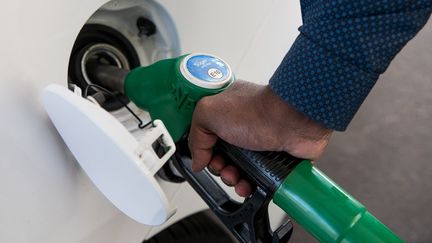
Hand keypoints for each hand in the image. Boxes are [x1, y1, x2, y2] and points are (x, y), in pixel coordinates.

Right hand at [188, 80, 331, 196]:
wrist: (293, 122)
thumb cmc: (258, 110)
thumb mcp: (209, 112)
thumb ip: (196, 135)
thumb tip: (197, 160)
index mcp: (226, 112)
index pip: (207, 136)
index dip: (204, 150)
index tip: (205, 157)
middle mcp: (242, 127)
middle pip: (222, 156)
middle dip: (219, 168)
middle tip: (223, 168)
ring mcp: (258, 144)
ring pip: (238, 170)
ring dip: (233, 180)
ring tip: (237, 179)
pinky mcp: (273, 159)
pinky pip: (257, 179)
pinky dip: (251, 186)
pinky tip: (248, 186)